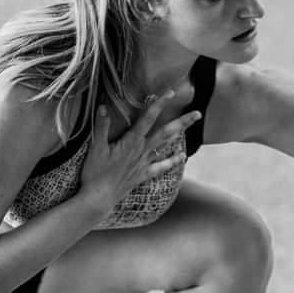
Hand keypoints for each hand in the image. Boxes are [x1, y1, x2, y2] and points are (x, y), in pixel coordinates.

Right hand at [79, 91, 199, 214]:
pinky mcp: (142, 174)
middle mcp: (142, 151)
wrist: (99, 198)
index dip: (159, 104)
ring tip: (191, 126)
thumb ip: (101, 126)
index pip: (148, 118)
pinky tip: (183, 157)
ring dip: (179, 136)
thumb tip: (103, 106)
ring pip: (165, 147)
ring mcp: (144, 163)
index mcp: (131, 142)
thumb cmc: (95, 172)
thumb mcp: (96, 147)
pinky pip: (161, 167)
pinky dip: (172, 161)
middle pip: (166, 133)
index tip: (171, 93)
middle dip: (182, 122)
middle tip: (198, 114)